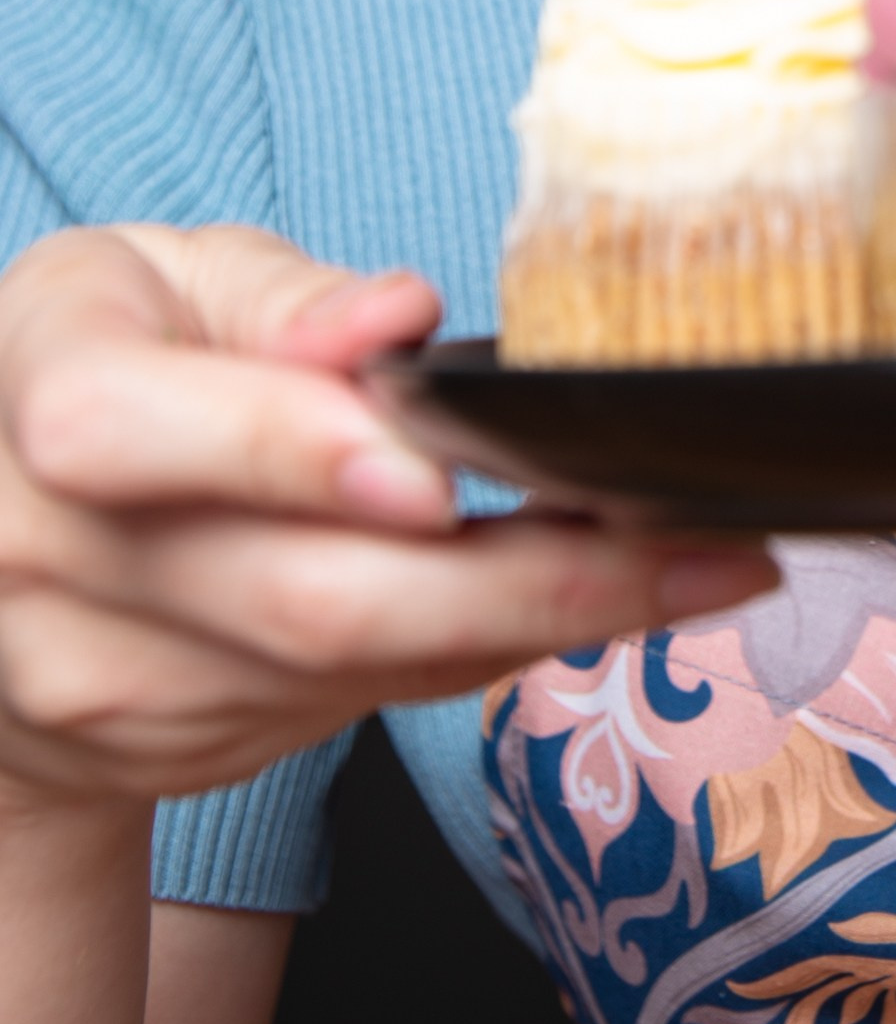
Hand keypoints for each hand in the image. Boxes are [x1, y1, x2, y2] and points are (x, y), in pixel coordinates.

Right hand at [0, 224, 774, 817]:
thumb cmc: (110, 360)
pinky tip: (575, 599)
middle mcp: (44, 556)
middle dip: (532, 579)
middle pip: (302, 598)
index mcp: (35, 392)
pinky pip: (361, 708)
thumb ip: (281, 298)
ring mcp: (108, 678)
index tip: (442, 473)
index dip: (288, 452)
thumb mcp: (164, 275)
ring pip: (354, 675)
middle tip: (702, 542)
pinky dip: (483, 653)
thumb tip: (398, 319)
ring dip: (543, 623)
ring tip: (694, 561)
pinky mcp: (176, 748)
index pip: (126, 432)